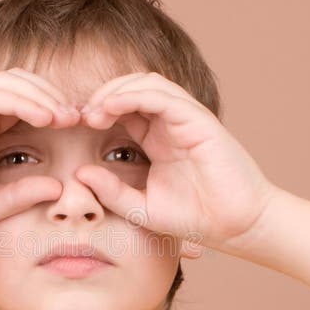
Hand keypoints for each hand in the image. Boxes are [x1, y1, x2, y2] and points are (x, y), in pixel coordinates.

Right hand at [0, 68, 78, 233]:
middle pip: (22, 83)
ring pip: (10, 83)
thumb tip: (58, 187)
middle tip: (79, 118)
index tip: (80, 127)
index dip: (54, 108)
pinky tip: (44, 117)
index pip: (25, 99)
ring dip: (42, 97)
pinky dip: (22, 101)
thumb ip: (23, 194)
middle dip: (54, 97)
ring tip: (66, 117)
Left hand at [75, 72, 279, 254]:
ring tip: (92, 111)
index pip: (123, 108)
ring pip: (146, 83)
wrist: (237, 226)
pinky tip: (111, 108)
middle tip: (78, 116)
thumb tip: (79, 173)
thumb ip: (112, 191)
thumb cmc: (196, 217)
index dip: (97, 111)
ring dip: (114, 91)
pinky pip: (163, 95)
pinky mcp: (200, 120)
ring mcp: (187, 118)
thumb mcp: (141, 208)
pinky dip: (134, 95)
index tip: (73, 128)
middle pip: (131, 87)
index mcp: (157, 138)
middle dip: (101, 95)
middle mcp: (171, 123)